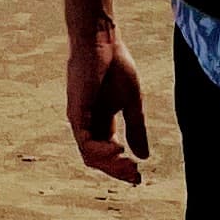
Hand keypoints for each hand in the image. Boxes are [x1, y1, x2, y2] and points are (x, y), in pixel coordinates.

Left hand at [66, 30, 149, 183]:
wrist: (103, 42)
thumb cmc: (116, 66)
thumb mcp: (132, 102)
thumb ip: (136, 129)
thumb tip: (143, 157)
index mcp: (102, 122)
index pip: (109, 154)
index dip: (122, 168)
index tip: (139, 178)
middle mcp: (88, 125)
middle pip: (98, 160)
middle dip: (118, 171)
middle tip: (135, 177)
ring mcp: (80, 120)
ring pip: (90, 156)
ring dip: (111, 165)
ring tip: (128, 166)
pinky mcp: (76, 112)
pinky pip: (85, 142)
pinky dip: (100, 152)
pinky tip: (117, 151)